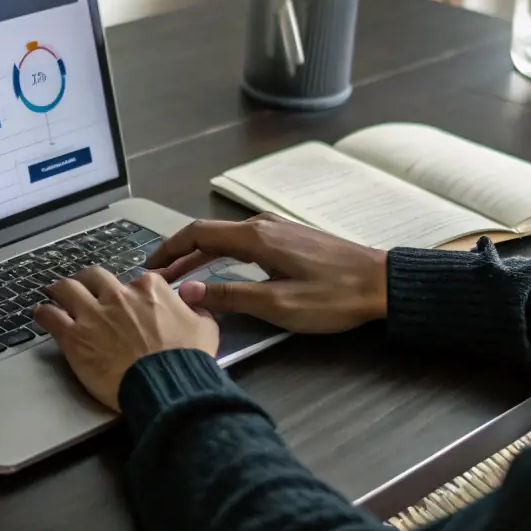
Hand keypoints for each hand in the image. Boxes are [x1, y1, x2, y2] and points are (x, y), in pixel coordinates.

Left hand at [34, 267, 218, 410]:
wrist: (166, 384)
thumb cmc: (188, 358)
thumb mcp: (206, 327)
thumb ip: (196, 310)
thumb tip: (192, 304)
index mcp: (149, 288)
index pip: (135, 279)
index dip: (130, 290)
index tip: (127, 299)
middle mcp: (118, 294)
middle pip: (95, 276)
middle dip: (88, 281)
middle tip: (84, 288)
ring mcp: (93, 313)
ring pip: (67, 288)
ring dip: (60, 289)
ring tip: (54, 292)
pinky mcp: (74, 336)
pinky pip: (50, 316)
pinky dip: (44, 313)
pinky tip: (40, 313)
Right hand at [147, 213, 387, 333]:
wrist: (382, 284)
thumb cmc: (335, 296)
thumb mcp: (277, 304)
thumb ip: (228, 297)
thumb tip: (185, 293)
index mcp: (256, 237)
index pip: (197, 234)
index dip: (168, 250)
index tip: (149, 266)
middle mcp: (263, 225)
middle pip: (208, 235)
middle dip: (179, 256)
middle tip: (158, 278)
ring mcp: (279, 230)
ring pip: (226, 239)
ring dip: (200, 257)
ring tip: (183, 278)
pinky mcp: (291, 239)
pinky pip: (244, 242)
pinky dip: (222, 255)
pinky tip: (221, 272)